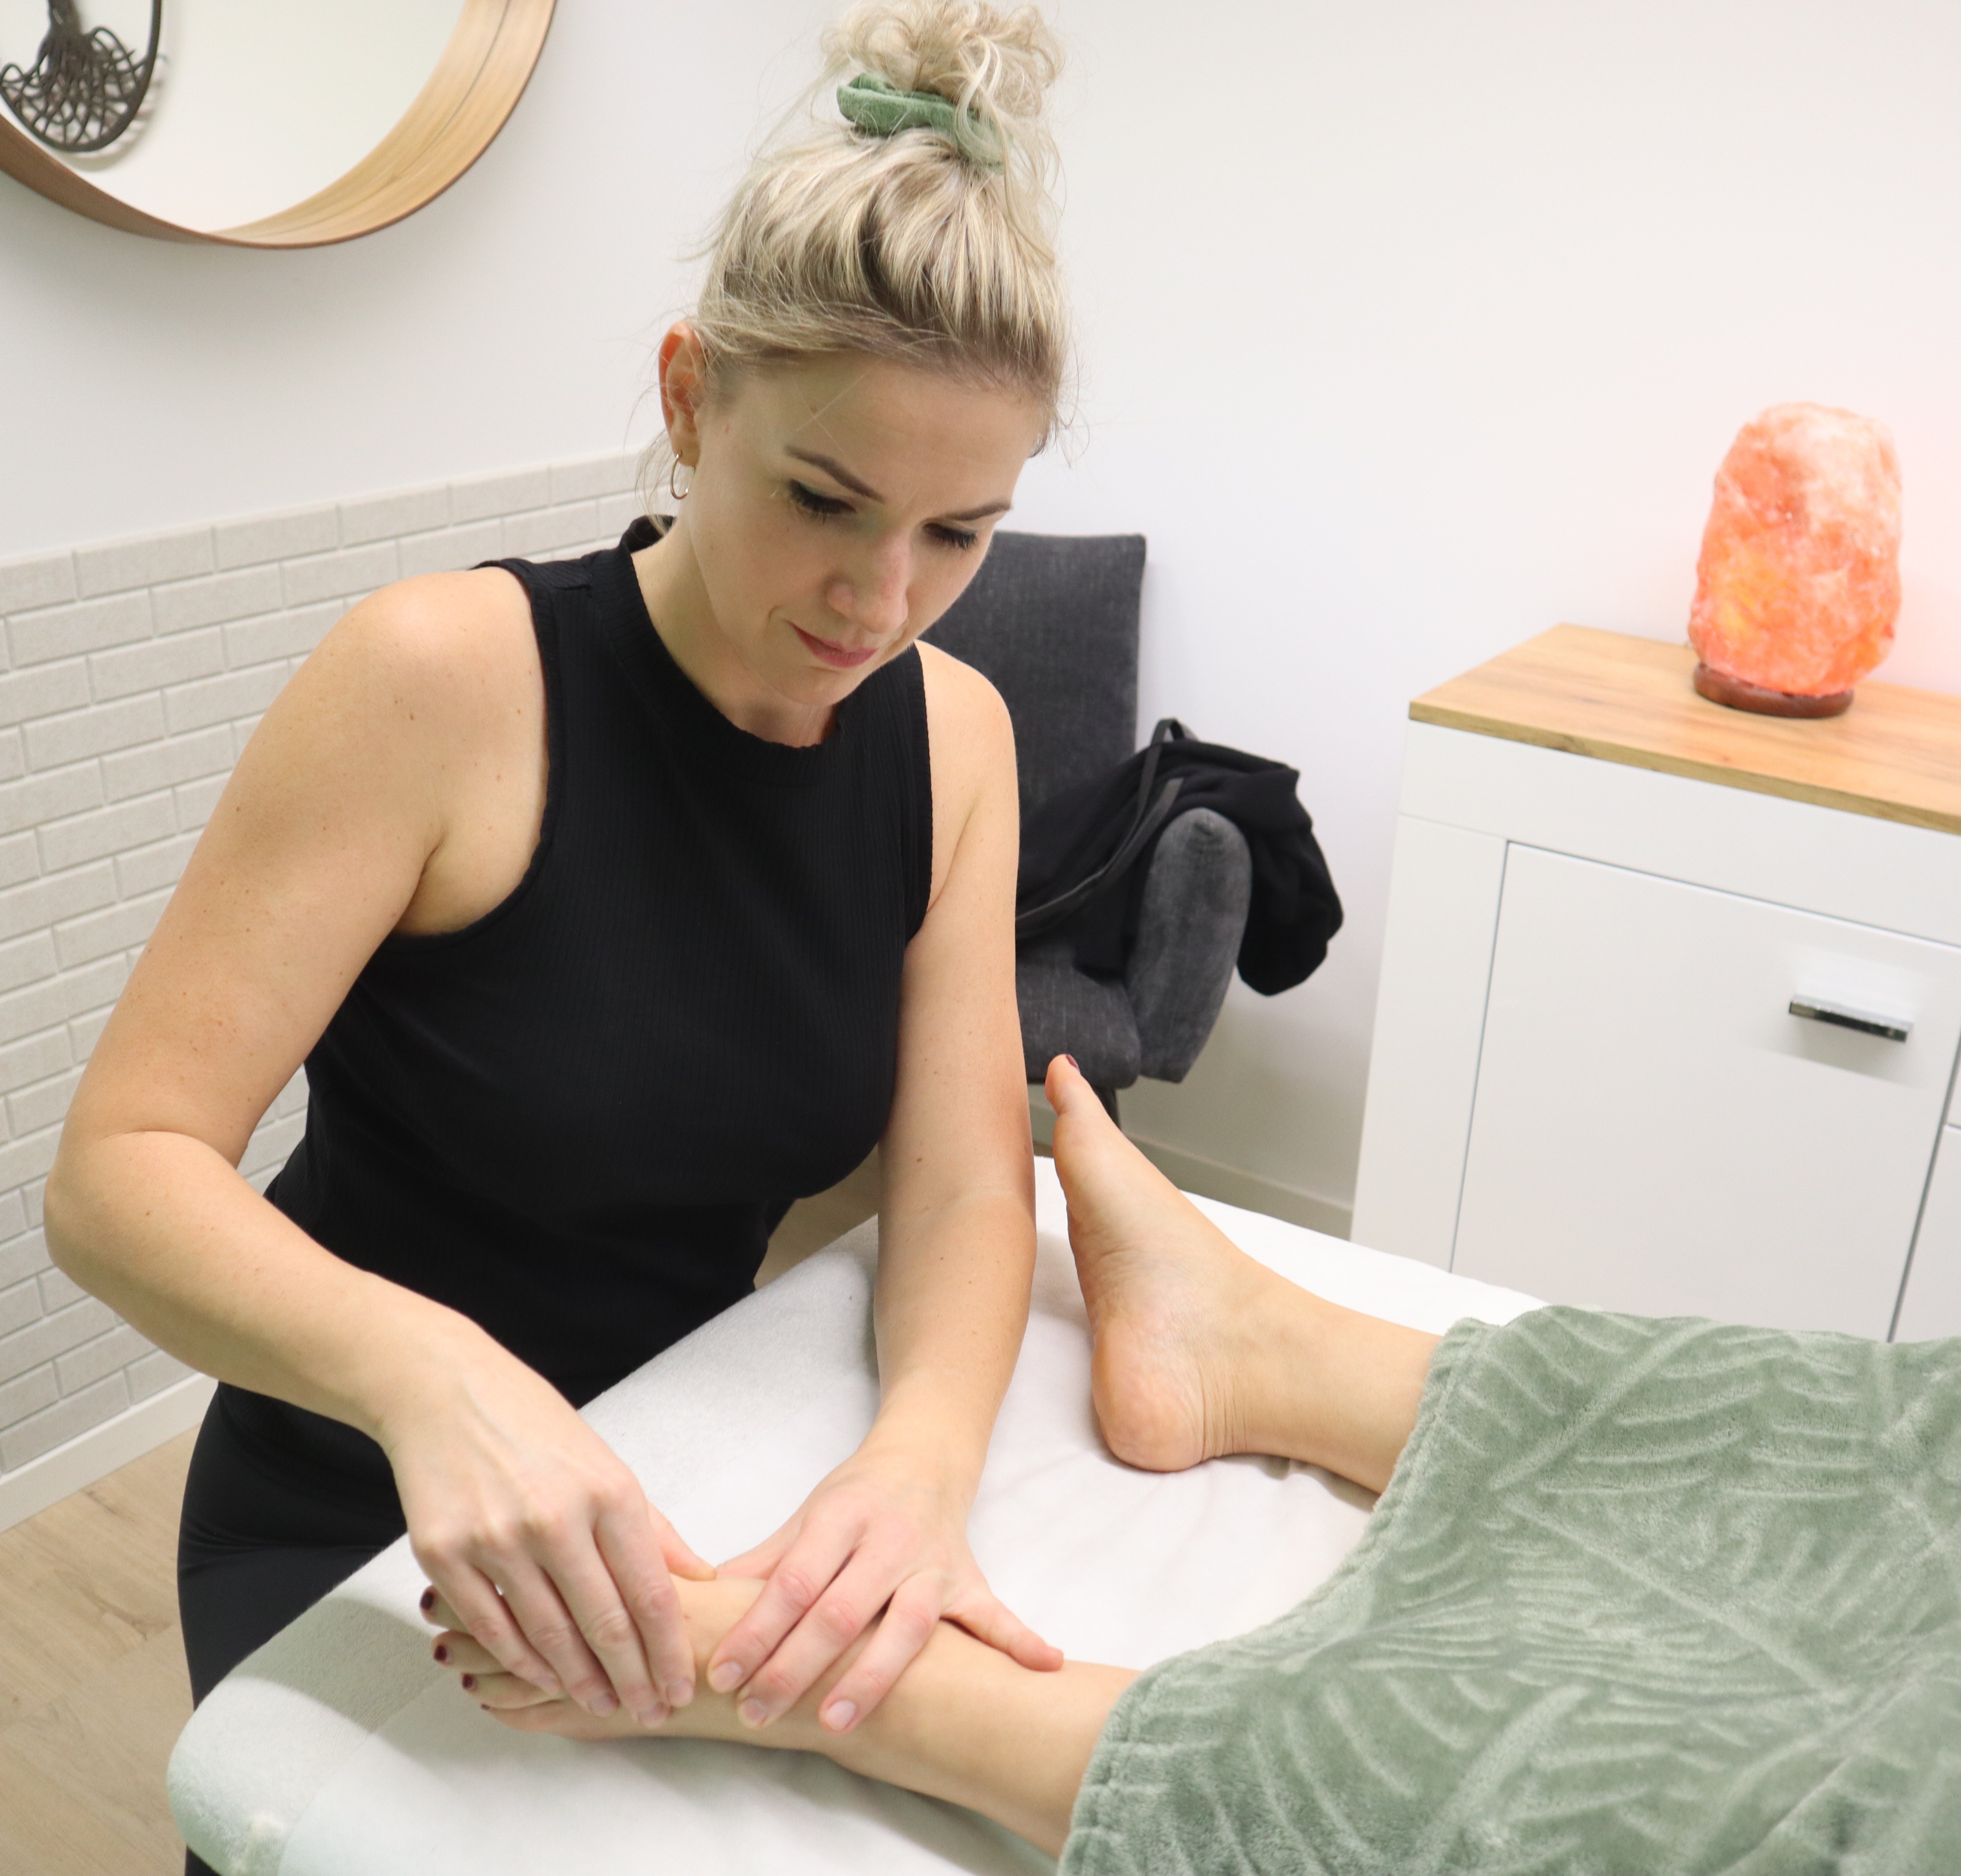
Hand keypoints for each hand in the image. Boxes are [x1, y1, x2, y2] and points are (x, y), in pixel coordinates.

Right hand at [383, 1335, 713, 1729]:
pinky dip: (521, 1660)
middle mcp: (555, 1517)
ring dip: (580, 1680)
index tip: (682, 1684)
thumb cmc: (532, 1424)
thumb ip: (651, 1527)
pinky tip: (543, 1677)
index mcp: (607, 1491)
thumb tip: (699, 1577)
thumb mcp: (605, 1463)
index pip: (650, 1591)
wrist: (443, 1391)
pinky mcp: (445, 1555)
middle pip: (605, 1623)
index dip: (669, 1649)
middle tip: (649, 1710)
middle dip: (633, 1678)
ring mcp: (496, 1539)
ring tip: (604, 1704)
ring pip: (549, 1635)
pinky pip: (492, 1627)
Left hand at [702, 1447, 1059, 1733]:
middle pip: (840, 1610)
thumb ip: (760, 1562)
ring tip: (836, 1722)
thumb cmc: (855, 1497)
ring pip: (906, 1623)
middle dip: (796, 1666)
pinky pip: (994, 1614)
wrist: (926, 1454)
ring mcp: (934, 1561)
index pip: (794, 1580)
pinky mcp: (969, 1578)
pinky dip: (1019, 1640)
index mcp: (841, 1518)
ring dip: (871, 1675)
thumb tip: (698, 1603)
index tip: (723, 1673)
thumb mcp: (804, 1517)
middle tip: (758, 1712)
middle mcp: (889, 1539)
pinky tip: (1043, 1665)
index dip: (757, 1628)